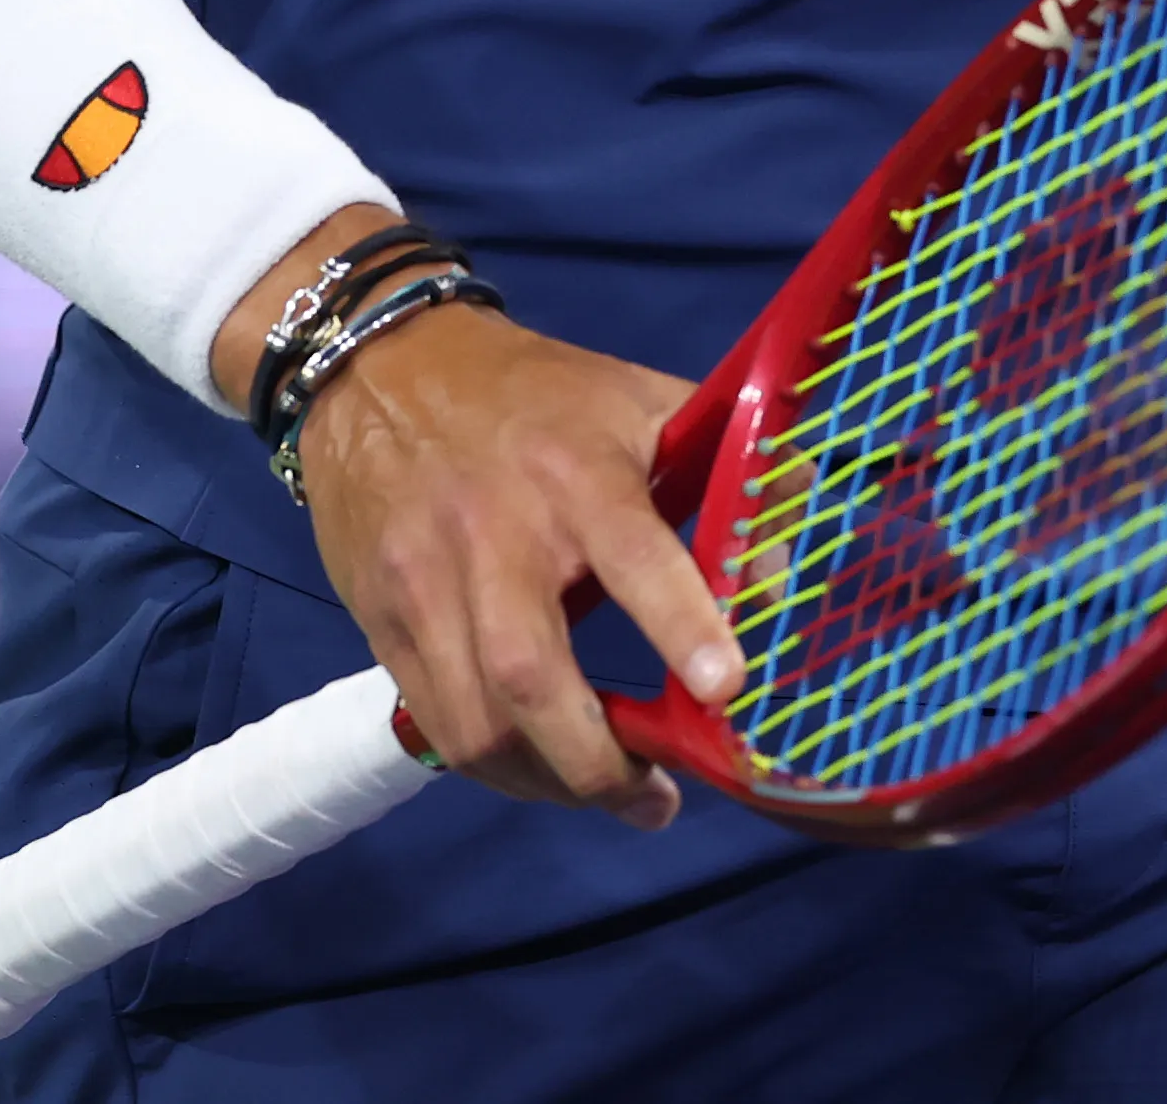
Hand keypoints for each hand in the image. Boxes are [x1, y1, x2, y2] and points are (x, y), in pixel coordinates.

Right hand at [213, 219, 739, 829]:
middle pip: (531, 674)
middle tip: (657, 799)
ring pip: (477, 721)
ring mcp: (428, 583)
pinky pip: (436, 723)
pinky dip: (493, 766)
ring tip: (605, 794)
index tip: (726, 687)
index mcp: (575, 470)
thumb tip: (783, 565)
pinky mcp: (382, 620)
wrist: (383, 367)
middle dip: (597, 763)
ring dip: (547, 785)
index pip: (631, 548)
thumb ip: (716, 471)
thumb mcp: (634, 401)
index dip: (680, 618)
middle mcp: (495, 533)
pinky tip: (537, 768)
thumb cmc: (536, 394)